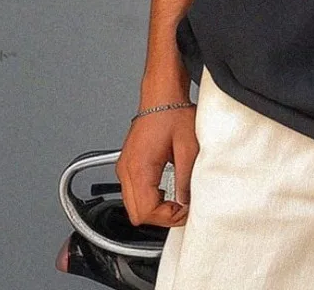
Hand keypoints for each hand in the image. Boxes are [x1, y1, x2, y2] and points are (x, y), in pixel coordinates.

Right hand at [116, 106, 197, 227]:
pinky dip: (148, 199)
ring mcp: (124, 167)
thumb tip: (186, 202)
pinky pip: (132, 194)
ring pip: (132, 207)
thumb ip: (187, 178)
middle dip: (161, 218)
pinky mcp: (128, 164)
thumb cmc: (173, 113)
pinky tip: (165, 193)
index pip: (147, 211)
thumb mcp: (188, 147)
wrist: (162, 95)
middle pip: (137, 214)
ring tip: (176, 201)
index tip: (185, 211)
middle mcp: (126, 169)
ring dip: (154, 210)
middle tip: (182, 209)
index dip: (168, 217)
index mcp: (139, 167)